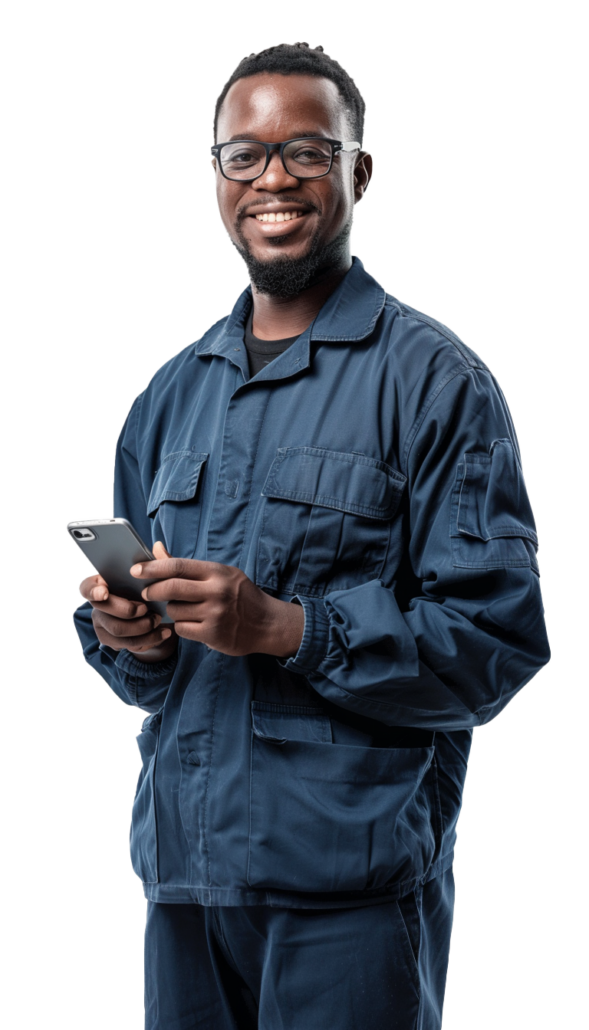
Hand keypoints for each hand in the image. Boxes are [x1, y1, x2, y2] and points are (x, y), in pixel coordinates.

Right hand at [78, 541, 177, 662]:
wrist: (157, 618)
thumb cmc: (149, 590)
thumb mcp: (154, 577)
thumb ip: (156, 563)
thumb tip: (159, 546)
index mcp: (102, 584)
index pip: (86, 587)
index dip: (93, 590)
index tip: (105, 591)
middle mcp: (99, 605)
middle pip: (104, 610)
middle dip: (127, 610)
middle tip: (146, 609)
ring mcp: (103, 624)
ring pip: (117, 630)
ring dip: (141, 626)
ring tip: (158, 620)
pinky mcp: (112, 642)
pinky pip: (128, 645)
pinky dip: (149, 639)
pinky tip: (163, 633)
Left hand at [131, 547, 304, 657]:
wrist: (267, 623)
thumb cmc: (239, 595)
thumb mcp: (219, 574)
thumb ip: (186, 565)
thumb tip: (156, 548)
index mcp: (217, 572)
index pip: (178, 566)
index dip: (152, 567)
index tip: (136, 570)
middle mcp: (217, 591)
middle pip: (171, 588)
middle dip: (153, 590)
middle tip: (147, 593)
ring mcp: (215, 614)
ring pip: (175, 610)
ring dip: (172, 610)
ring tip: (184, 609)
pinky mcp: (213, 634)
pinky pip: (182, 628)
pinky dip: (181, 626)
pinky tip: (192, 624)